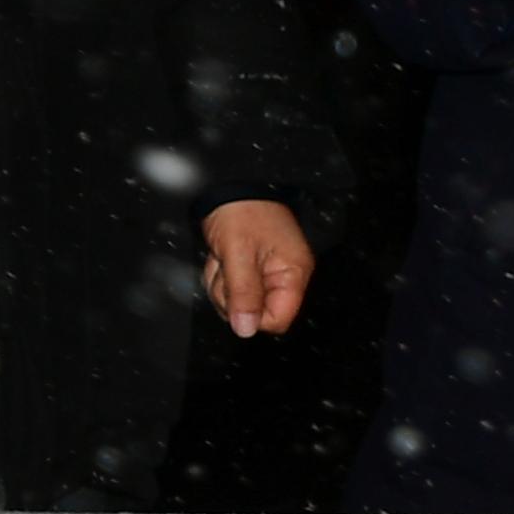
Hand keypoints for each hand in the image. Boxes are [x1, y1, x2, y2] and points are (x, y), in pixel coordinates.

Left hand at [198, 199, 313, 338]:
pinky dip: (220, 275)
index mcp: (293, 273)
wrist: (231, 183)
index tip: (235, 297)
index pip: (278, 319)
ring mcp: (266, 273)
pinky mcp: (250, 268)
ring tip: (222, 257)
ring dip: (221, 284)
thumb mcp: (239, 253)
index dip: (253, 316)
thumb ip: (243, 294)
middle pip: (254, 313)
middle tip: (226, 268)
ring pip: (237, 303)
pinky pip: (231, 288)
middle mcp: (284, 276)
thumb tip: (245, 330)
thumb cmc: (241, 211)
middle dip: (231, 295)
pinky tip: (221, 256)